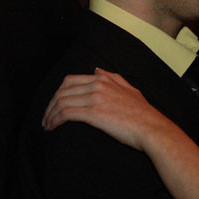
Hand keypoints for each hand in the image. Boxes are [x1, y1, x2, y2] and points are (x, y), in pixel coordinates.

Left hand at [42, 68, 172, 151]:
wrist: (152, 128)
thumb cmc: (143, 113)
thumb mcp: (130, 89)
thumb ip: (112, 78)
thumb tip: (97, 70)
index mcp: (104, 79)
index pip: (71, 80)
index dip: (58, 93)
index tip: (54, 105)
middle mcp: (98, 85)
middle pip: (63, 91)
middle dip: (50, 105)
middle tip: (46, 118)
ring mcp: (95, 98)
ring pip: (62, 102)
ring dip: (50, 114)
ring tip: (47, 125)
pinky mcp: (94, 113)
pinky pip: (66, 113)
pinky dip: (55, 120)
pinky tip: (52, 128)